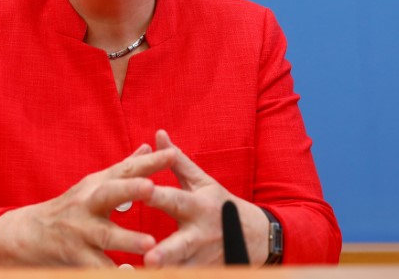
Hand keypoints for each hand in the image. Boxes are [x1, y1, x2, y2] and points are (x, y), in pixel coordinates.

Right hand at [0, 144, 175, 266]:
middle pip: (109, 193)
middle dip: (130, 189)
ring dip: (127, 239)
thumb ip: (125, 168)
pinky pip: (95, 267)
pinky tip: (129, 275)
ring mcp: (79, 231)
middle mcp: (87, 204)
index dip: (149, 162)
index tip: (173, 154)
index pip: (125, 169)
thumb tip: (149, 146)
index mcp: (96, 185)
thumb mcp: (95, 184)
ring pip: (105, 235)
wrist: (27, 235)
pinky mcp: (74, 257)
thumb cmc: (71, 208)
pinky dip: (111, 273)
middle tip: (153, 188)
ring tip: (150, 243)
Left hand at [144, 130, 268, 266]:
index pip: (174, 199)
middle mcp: (200, 234)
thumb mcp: (203, 182)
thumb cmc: (221, 205)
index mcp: (197, 206)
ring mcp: (203, 260)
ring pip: (182, 270)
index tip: (141, 193)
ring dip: (167, 273)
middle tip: (149, 260)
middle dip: (165, 253)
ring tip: (146, 275)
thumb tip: (158, 133)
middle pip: (180, 246)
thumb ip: (178, 161)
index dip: (157, 196)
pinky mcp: (206, 274)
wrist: (257, 238)